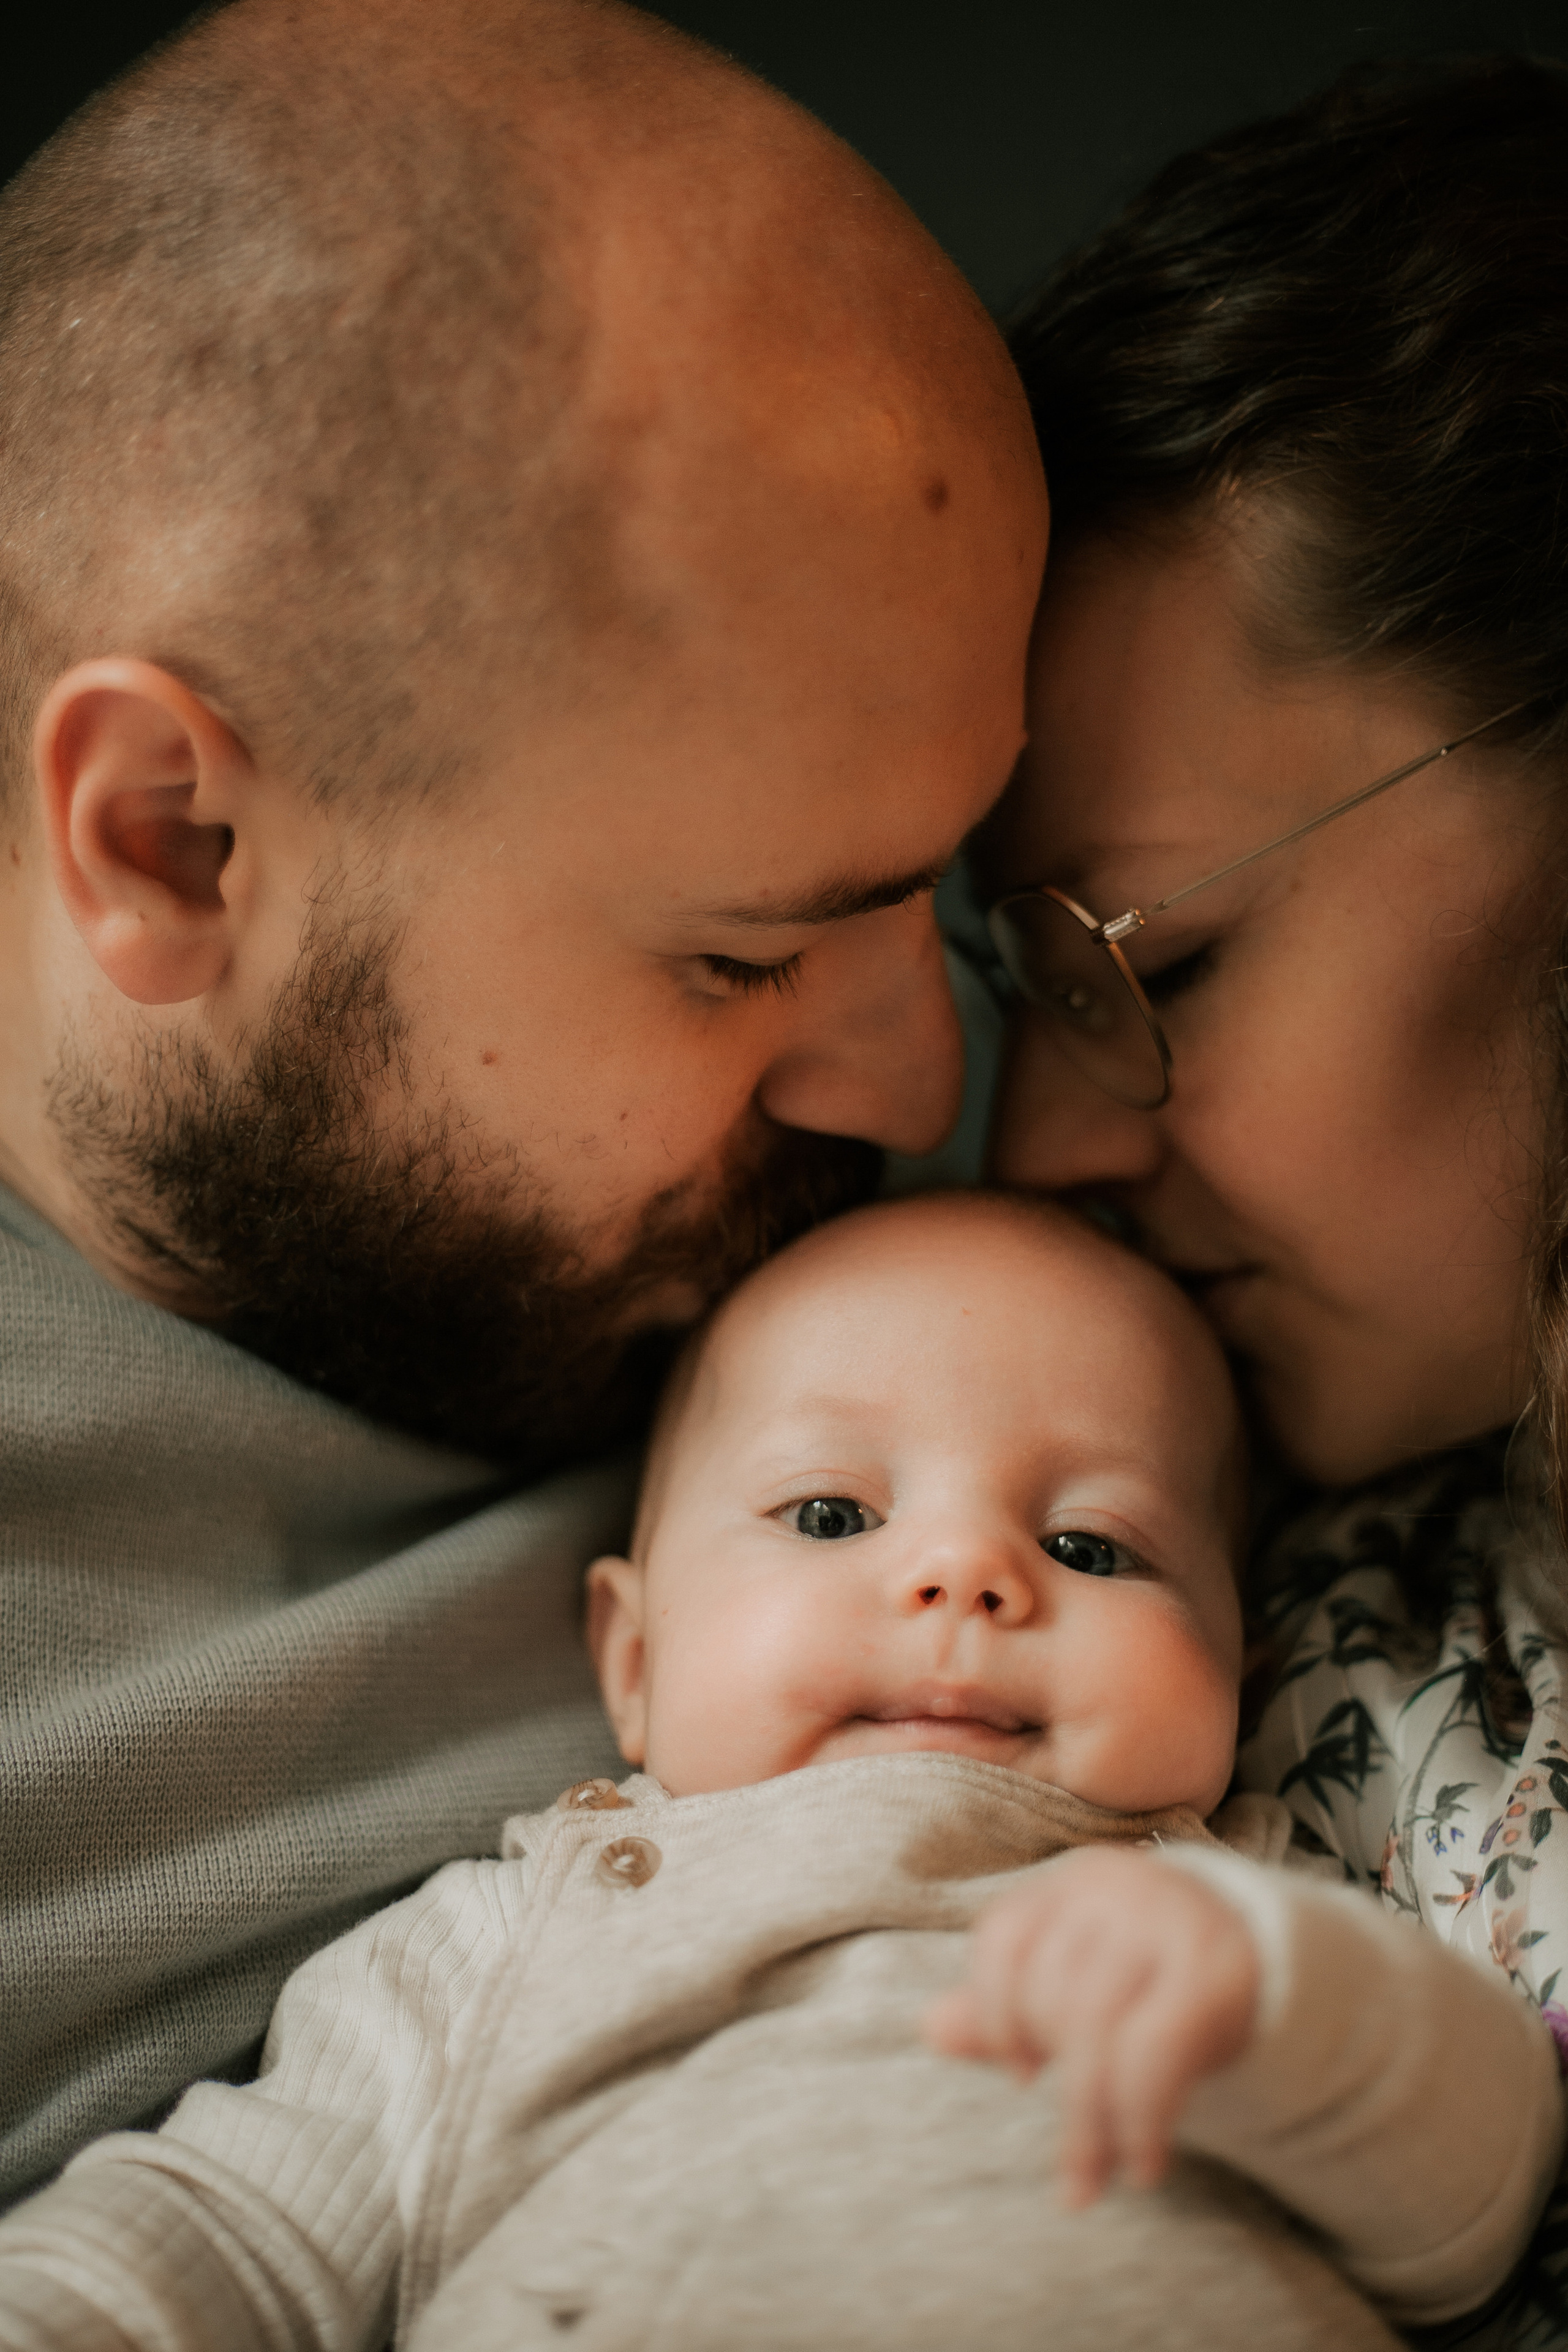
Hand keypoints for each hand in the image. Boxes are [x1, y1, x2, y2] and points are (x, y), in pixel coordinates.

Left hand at [923, 1846, 1260, 2207]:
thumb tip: (929, 2028)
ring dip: (1095, 2122)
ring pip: (1097, 2029)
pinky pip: (1153, 2052)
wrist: (1271, 1966)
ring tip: (1101, 2177)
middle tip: (1076, 2164)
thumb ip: (1008, 2009)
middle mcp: (1118, 1886)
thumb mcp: (1081, 1988)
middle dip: (1060, 2092)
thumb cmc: (1153, 1982)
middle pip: (1053, 1993)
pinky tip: (1144, 2163)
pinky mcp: (1216, 1968)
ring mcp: (1169, 1920)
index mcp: (1075, 1882)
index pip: (1005, 1936)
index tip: (1022, 2073)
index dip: (998, 2010)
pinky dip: (1140, 2119)